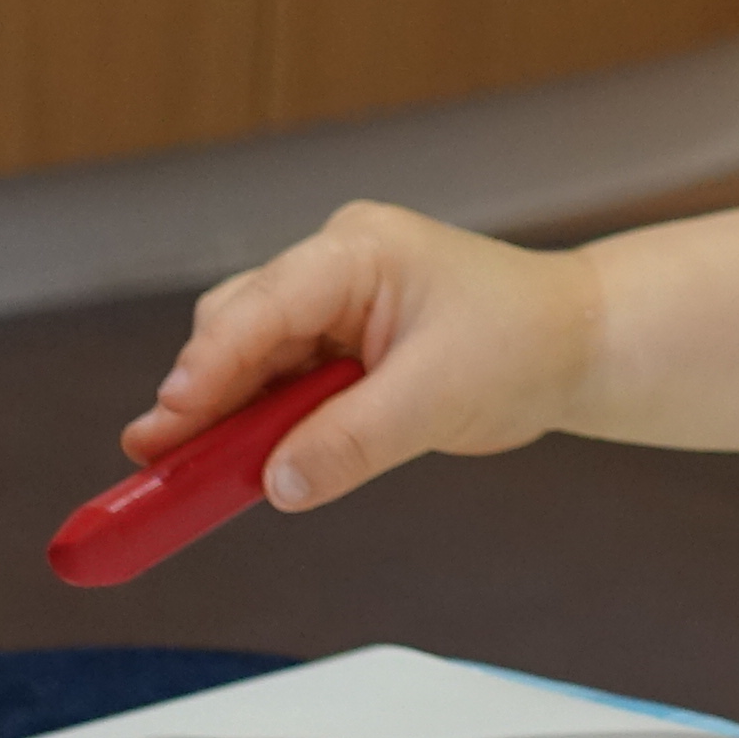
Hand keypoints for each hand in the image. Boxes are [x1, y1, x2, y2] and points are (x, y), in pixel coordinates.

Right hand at [123, 203, 600, 510]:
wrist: (576, 343)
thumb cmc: (525, 344)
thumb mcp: (440, 398)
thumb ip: (353, 441)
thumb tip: (277, 485)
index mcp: (357, 252)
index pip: (262, 305)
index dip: (209, 366)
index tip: (170, 420)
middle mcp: (334, 267)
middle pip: (238, 326)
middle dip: (202, 394)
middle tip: (161, 459)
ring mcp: (333, 304)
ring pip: (251, 357)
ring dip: (228, 414)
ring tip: (192, 471)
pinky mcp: (339, 344)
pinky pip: (281, 382)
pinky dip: (262, 423)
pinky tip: (244, 460)